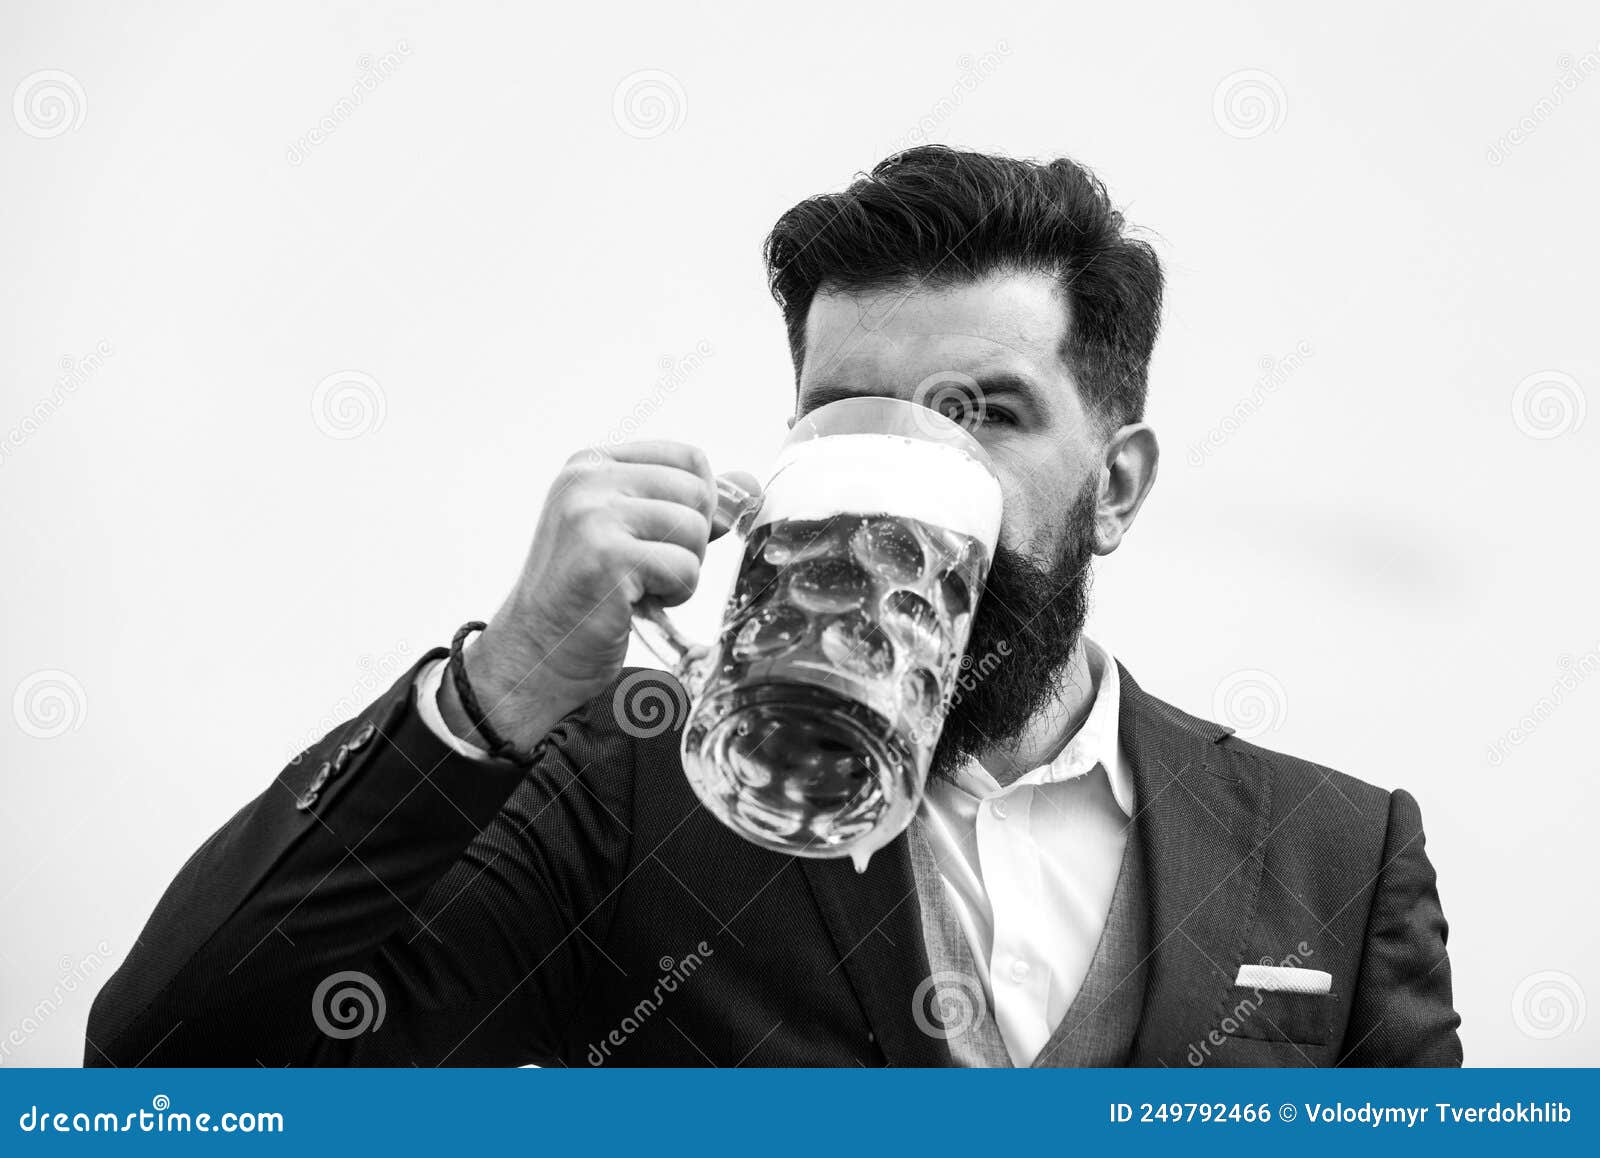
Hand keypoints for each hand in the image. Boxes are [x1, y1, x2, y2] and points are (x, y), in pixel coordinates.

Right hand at [440, 441, 751, 757]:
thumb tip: (747, 485)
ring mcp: (593, 516)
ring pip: (695, 531)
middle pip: (697, 493)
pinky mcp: (606, 557)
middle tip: (647, 570)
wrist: (535, 653)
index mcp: (591, 465)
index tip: (664, 538)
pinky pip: (685, 568)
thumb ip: (682, 505)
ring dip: (682, 571)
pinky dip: (673, 594)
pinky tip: (636, 602)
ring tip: (639, 586)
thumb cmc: (585, 596)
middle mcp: (587, 481)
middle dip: (690, 542)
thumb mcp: (629, 533)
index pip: (688, 458)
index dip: (697, 505)